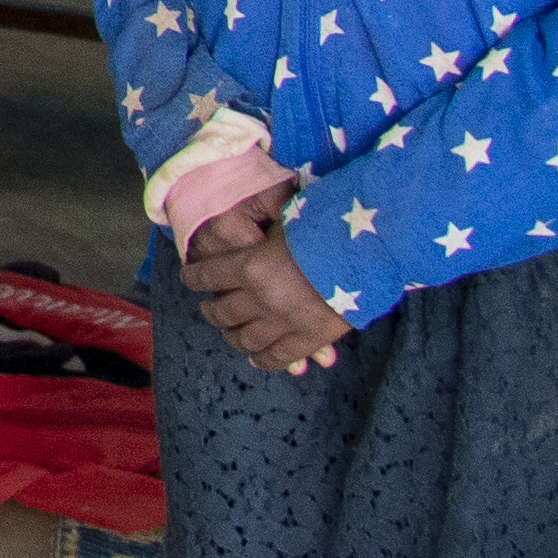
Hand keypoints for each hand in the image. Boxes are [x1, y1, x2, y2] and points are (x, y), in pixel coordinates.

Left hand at [178, 205, 349, 374]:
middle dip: (211, 312)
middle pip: (223, 312)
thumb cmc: (325, 227)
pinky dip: (265, 360)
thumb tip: (259, 197)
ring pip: (246, 339)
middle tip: (209, 310)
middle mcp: (258, 297)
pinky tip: (257, 359)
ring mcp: (282, 322)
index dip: (194, 278)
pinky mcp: (308, 338)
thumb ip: (267, 212)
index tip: (190, 279)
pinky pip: (279, 356)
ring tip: (230, 335)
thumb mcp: (287, 214)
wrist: (366, 255)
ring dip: (233, 338)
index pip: (206, 276)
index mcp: (248, 265)